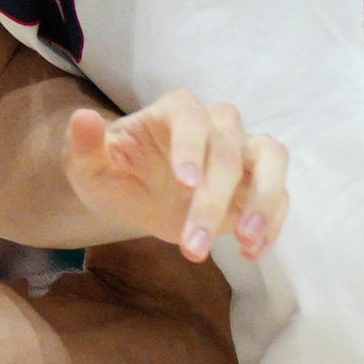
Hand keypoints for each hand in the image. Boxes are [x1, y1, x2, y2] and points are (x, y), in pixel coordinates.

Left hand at [68, 91, 288, 261]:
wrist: (134, 195)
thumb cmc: (113, 173)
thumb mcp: (88, 166)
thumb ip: (84, 145)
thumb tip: (83, 118)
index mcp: (174, 112)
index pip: (190, 118)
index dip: (191, 148)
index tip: (185, 184)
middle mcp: (215, 123)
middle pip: (227, 151)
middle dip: (212, 202)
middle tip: (193, 248)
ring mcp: (241, 150)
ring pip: (271, 158)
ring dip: (264, 199)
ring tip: (247, 239)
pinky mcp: (257, 182)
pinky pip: (279, 193)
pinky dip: (273, 221)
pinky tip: (253, 252)